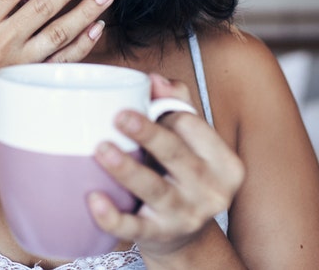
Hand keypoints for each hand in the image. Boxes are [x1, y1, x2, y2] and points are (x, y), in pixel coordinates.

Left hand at [88, 74, 244, 258]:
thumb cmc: (184, 177)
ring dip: (128, 170)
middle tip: (120, 117)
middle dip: (150, 135)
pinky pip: (134, 227)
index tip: (136, 107)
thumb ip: (177, 106)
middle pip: (177, 156)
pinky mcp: (160, 237)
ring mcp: (186, 216)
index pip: (193, 128)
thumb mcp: (192, 144)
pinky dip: (113, 216)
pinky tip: (94, 200)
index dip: (165, 114)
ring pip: (155, 190)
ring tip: (102, 150)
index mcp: (224, 163)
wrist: (187, 239)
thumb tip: (154, 79)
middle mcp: (212, 191)